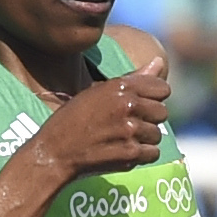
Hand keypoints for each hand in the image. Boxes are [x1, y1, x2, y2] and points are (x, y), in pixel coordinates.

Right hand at [35, 54, 170, 180]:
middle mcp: (128, 106)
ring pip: (157, 134)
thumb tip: (159, 61)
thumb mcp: (98, 91)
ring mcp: (130, 131)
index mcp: (120, 87)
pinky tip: (124, 151)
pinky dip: (142, 155)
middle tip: (129, 124)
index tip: (141, 105)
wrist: (54, 151)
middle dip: (149, 119)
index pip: (162, 88)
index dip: (154, 98)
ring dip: (144, 139)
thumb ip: (133, 78)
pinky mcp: (130, 153)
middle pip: (162, 112)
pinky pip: (153, 153)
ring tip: (123, 139)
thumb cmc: (73, 120)